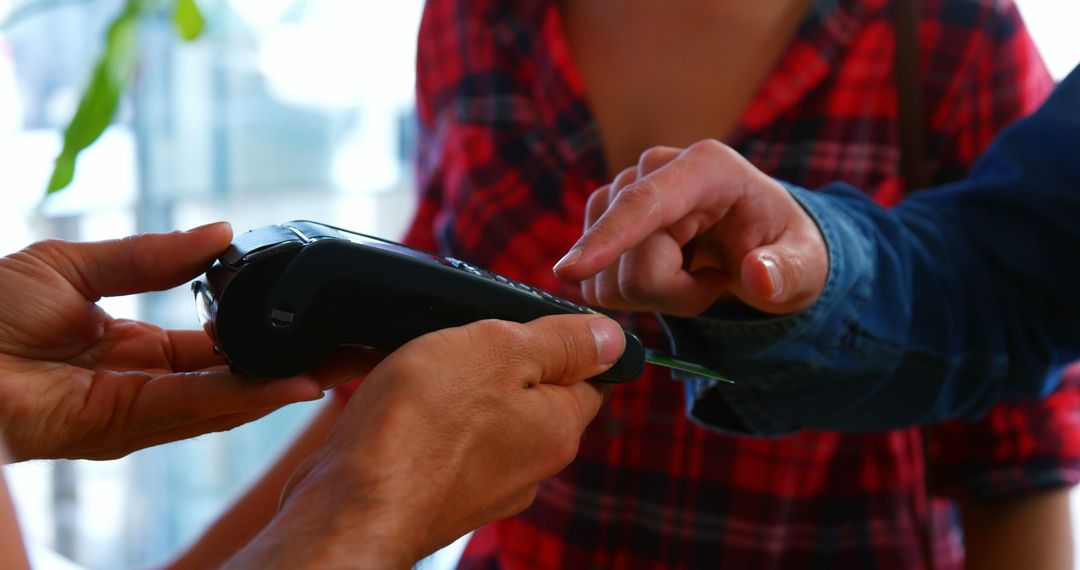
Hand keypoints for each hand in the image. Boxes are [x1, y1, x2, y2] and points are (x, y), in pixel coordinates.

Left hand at [0, 224, 337, 461]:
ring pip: (226, 400)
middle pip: (234, 380)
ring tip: (340, 367)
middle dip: (293, 368)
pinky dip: (247, 398)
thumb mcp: (76, 265)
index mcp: (131, 347)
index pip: (215, 348)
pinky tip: (291, 383)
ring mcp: (135, 410)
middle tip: (352, 352)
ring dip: (286, 385)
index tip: (311, 323)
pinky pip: (195, 408)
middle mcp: (141, 384)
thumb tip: (221, 233)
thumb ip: (153, 257)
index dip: (263, 336)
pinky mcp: (121, 425)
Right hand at [229, 314, 624, 568]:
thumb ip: (560, 342)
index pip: (591, 374)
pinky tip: (402, 409)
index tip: (521, 323)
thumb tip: (612, 337)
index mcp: (559, 427)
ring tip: (424, 374)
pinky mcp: (443, 495)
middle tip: (463, 343)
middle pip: (536, 394)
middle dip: (504, 362)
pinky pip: (449, 442)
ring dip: (462, 390)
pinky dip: (431, 421)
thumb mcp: (499, 351)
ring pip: (488, 416)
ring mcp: (487, 487)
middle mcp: (533, 465)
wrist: (349, 507)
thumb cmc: (418, 425)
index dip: (561, 339)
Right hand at [553, 140, 827, 315]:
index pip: (646, 204)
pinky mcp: (603, 216)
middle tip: (716, 285)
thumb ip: (789, 271)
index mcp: (708, 167)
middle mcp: (656, 168)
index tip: (570, 272)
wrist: (758, 241)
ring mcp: (622, 191)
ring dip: (654, 295)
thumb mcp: (808, 265)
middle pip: (629, 258)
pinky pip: (598, 280)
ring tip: (696, 276)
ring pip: (607, 275)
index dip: (608, 239)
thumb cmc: (783, 248)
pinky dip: (636, 294)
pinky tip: (670, 274)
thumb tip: (758, 277)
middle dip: (671, 293)